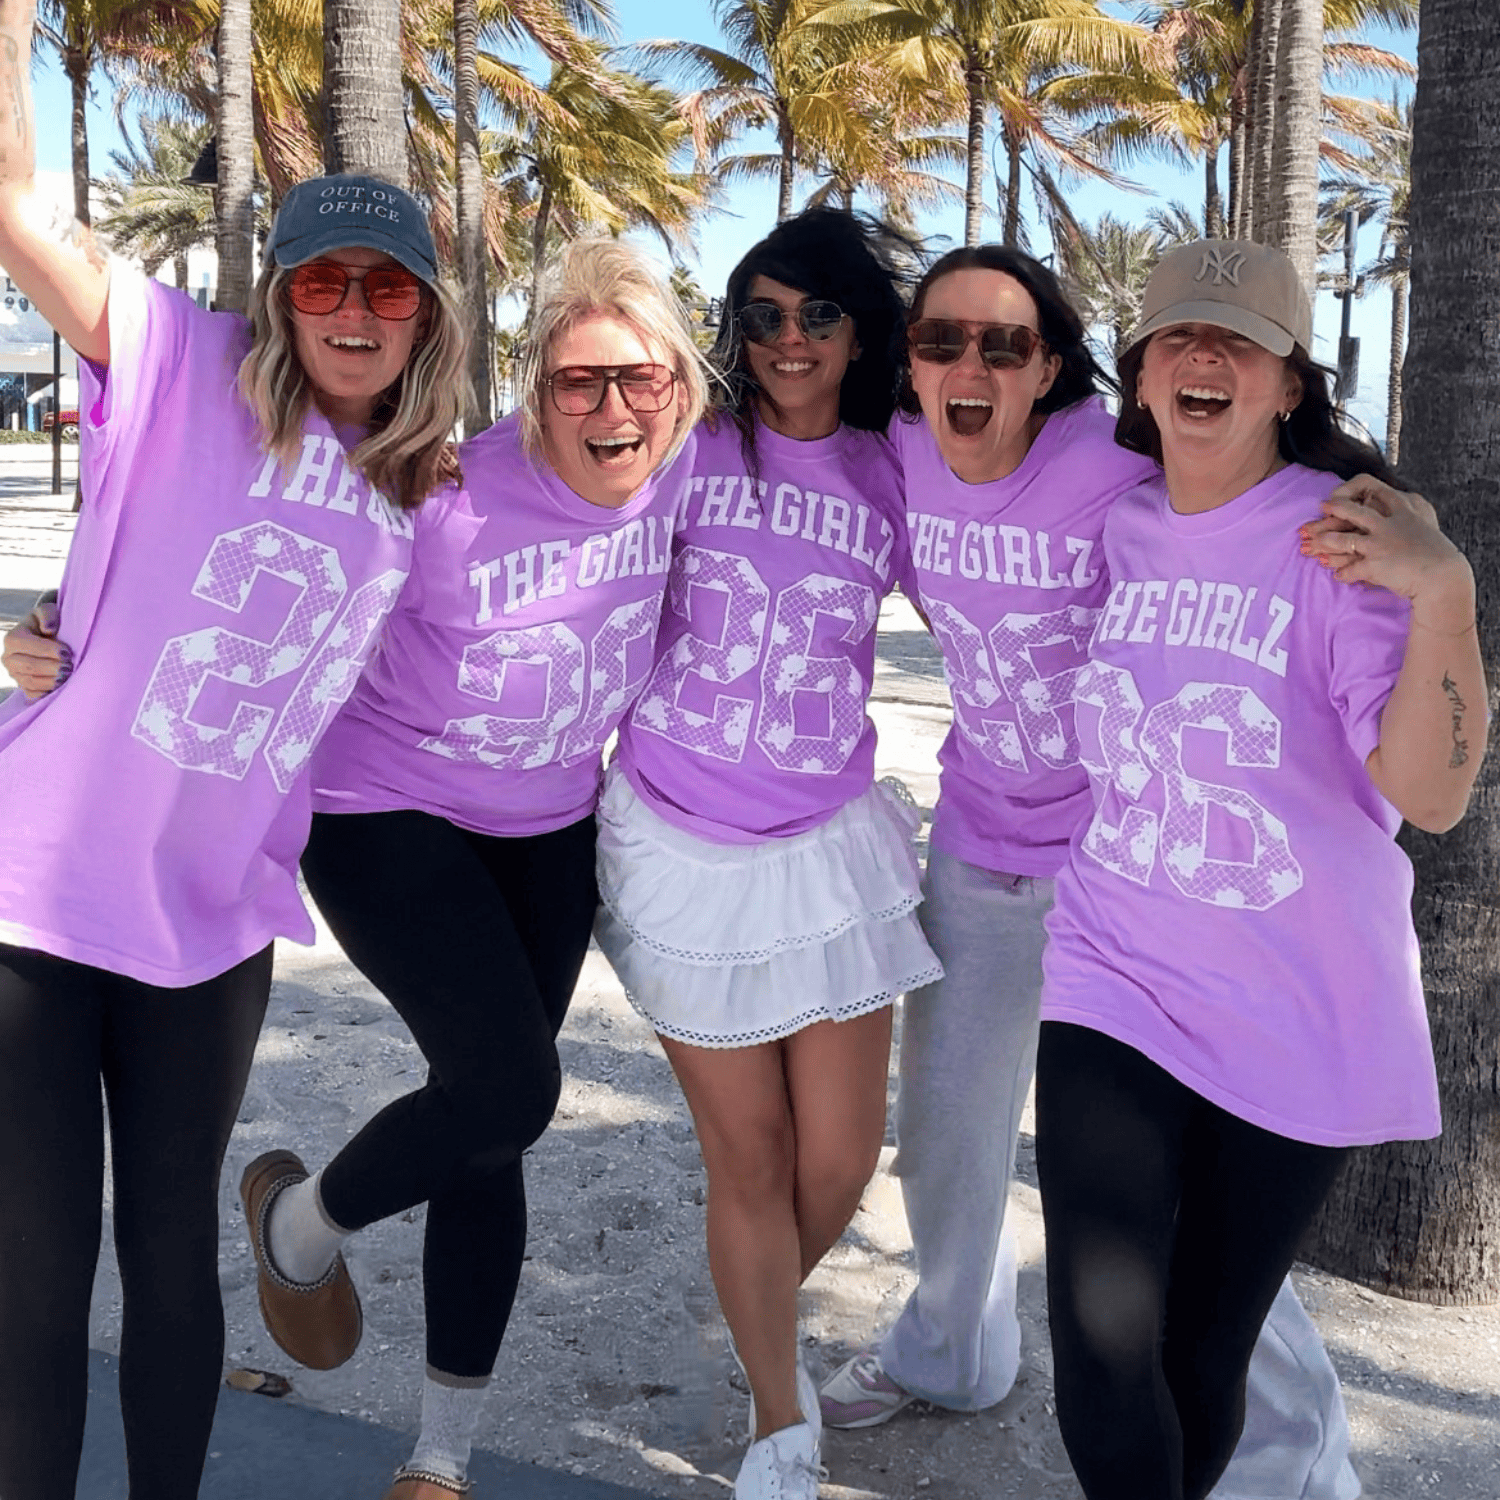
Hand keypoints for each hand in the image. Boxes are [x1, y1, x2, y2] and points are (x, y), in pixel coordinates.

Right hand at [2, 601, 69, 698]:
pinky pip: (34, 694)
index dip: (48, 650)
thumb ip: (48, 615)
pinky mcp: (24, 687)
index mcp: (12, 638)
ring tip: (68, 675)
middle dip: (52, 667)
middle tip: (70, 666)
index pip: (27, 646)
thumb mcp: (48, 611)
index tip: (67, 651)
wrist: (49, 638)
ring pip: (31, 682)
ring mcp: (15, 674)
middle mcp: (9, 658)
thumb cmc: (50, 623)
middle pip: (29, 666)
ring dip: (52, 680)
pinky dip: (48, 691)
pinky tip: (62, 685)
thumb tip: (49, 629)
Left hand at [1298, 475, 1474, 627]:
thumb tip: (1386, 515)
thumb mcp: (1423, 525)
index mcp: (1404, 511)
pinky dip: (1342, 573)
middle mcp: (1389, 524)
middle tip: (1321, 509)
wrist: (1443, 576)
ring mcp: (1380, 544)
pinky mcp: (1375, 565)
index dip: (1354, 491)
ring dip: (1324, 543)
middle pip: (1353, 511)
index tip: (1338, 496)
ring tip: (1313, 546)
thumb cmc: (1436, 553)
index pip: (1377, 490)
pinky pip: (1350, 569)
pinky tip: (1337, 575)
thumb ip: (1405, 517)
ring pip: (1342, 540)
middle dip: (1334, 509)